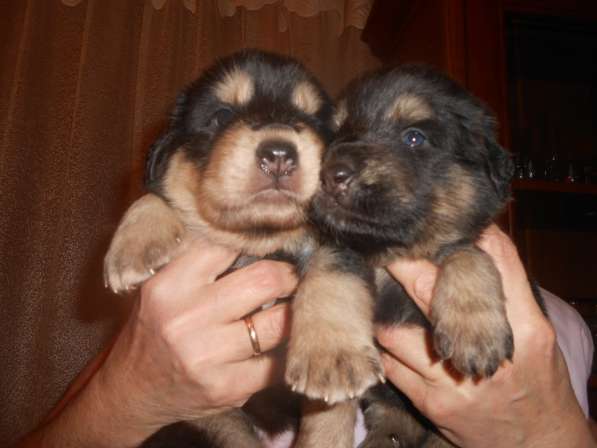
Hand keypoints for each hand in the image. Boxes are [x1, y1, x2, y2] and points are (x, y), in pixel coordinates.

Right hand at [21, 238, 296, 446]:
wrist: (132, 390)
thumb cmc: (156, 326)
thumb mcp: (164, 284)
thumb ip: (202, 259)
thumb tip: (260, 236)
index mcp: (169, 284)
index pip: (230, 245)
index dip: (258, 241)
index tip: (274, 244)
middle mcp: (186, 319)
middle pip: (265, 280)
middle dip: (288, 276)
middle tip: (290, 277)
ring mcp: (207, 357)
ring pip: (279, 323)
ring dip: (292, 314)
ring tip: (289, 308)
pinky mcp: (227, 389)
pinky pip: (277, 363)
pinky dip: (285, 352)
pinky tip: (278, 344)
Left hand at [377, 225, 594, 447]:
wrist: (539, 442)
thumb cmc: (537, 378)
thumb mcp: (536, 331)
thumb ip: (507, 291)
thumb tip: (478, 243)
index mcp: (525, 327)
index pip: (493, 265)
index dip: (462, 239)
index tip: (436, 226)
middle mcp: (489, 351)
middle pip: (431, 291)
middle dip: (403, 266)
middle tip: (385, 249)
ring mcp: (456, 379)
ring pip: (397, 332)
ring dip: (385, 314)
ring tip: (378, 298)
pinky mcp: (433, 404)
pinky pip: (392, 365)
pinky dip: (386, 349)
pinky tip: (387, 340)